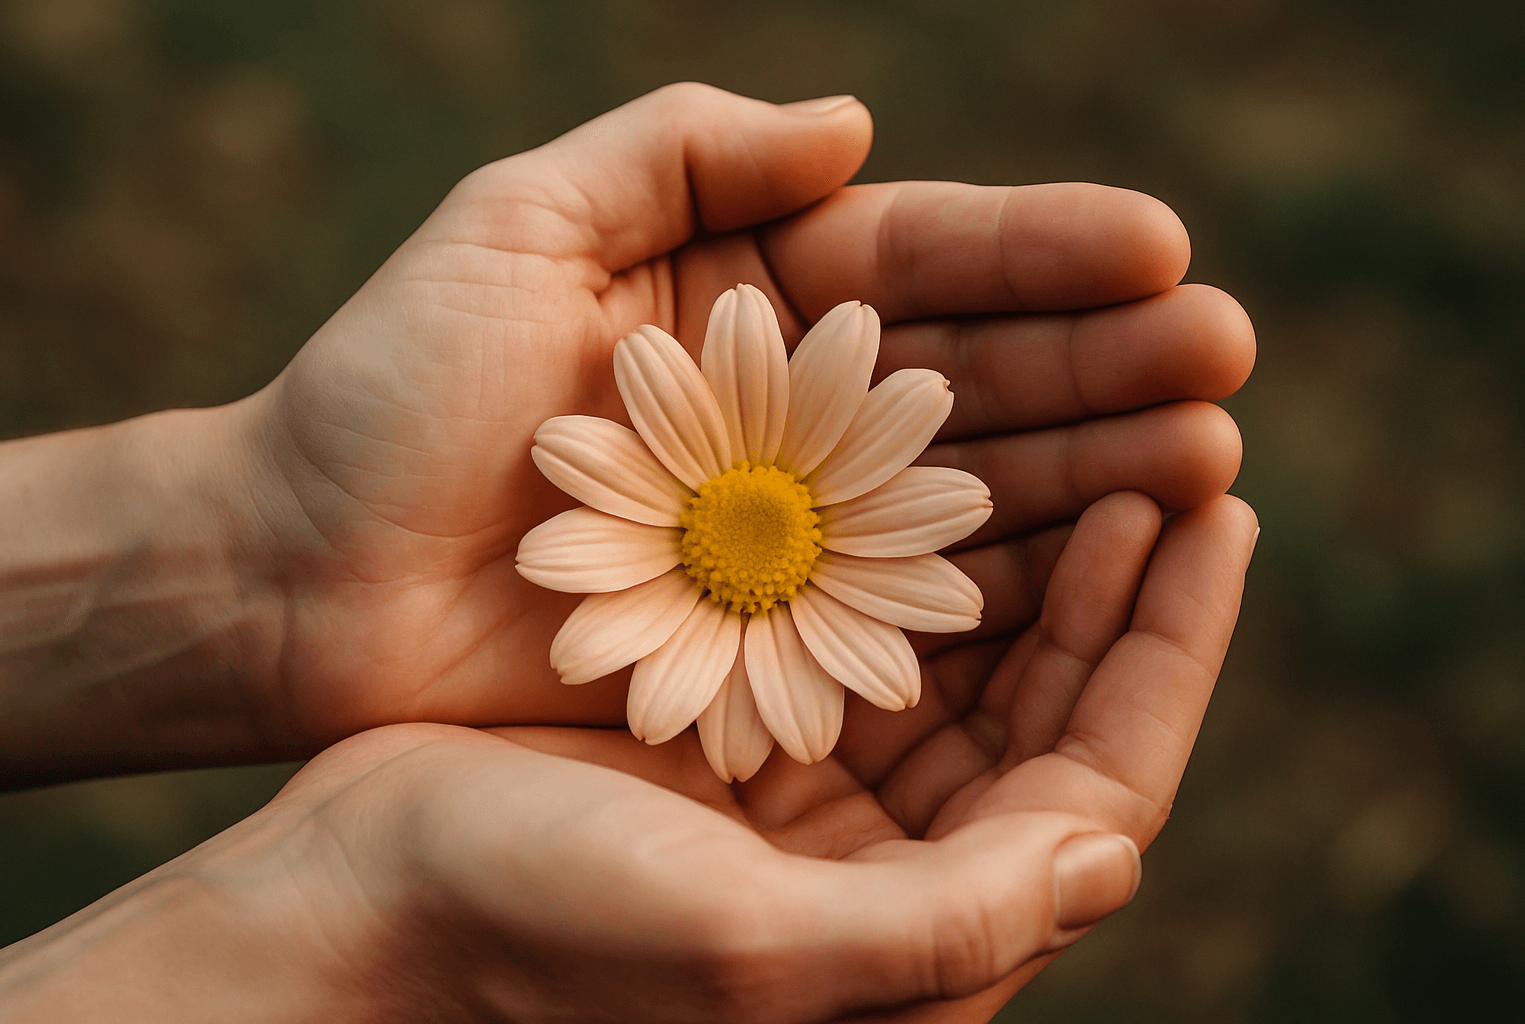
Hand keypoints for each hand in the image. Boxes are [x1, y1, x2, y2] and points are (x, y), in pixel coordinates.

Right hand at [0, 491, 1254, 1021]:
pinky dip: (918, 563)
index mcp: (914, 943)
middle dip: (1118, 592)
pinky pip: (873, 640)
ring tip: (1077, 453)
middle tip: (1165, 455)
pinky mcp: (748, 748)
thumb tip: (1112, 857)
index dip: (1169, 653)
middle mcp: (886, 879)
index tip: (1217, 515)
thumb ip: (944, 923)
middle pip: (1051, 721)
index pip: (1099, 791)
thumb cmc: (538, 931)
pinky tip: (936, 481)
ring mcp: (818, 809)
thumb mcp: (753, 947)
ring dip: (1029, 562)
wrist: (362, 902)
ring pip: (970, 669)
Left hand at [231, 83, 1251, 753]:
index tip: (1161, 249)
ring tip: (1204, 463)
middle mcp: (781, 414)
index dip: (1042, 256)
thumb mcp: (519, 220)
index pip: (921, 265)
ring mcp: (781, 534)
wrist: (298, 575)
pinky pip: (899, 611)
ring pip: (961, 497)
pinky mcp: (763, 639)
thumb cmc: (388, 390)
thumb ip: (682, 145)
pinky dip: (1001, 594)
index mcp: (739, 298)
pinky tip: (1102, 574)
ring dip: (1087, 480)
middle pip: (971, 382)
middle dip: (1102, 369)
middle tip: (1227, 364)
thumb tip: (854, 120)